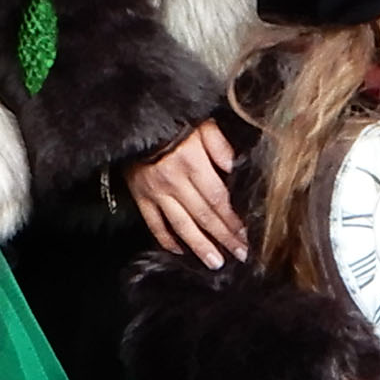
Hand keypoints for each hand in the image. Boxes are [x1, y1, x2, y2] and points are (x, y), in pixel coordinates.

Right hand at [128, 124, 245, 267]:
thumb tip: (236, 168)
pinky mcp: (140, 196)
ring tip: (213, 262)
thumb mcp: (202, 124)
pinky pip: (154, 223)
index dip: (233, 220)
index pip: (218, 199)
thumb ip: (220, 147)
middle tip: (238, 256)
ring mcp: (156, 192)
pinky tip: (179, 250)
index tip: (246, 235)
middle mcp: (175, 182)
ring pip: (181, 225)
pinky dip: (166, 239)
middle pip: (204, 216)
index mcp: (193, 164)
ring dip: (199, 246)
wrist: (134, 118)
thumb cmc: (173, 120)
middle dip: (223, 238)